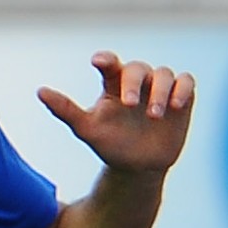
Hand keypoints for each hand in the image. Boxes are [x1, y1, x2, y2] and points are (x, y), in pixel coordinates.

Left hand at [39, 52, 194, 175]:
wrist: (139, 168)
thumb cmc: (111, 146)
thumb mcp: (87, 130)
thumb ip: (65, 110)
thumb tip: (40, 91)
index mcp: (113, 84)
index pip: (110, 63)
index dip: (106, 59)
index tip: (99, 63)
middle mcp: (138, 82)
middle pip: (139, 68)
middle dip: (135, 83)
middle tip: (132, 105)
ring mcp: (161, 89)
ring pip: (165, 74)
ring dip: (161, 90)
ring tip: (155, 115)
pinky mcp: (183, 99)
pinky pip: (187, 82)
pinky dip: (183, 89)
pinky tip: (177, 106)